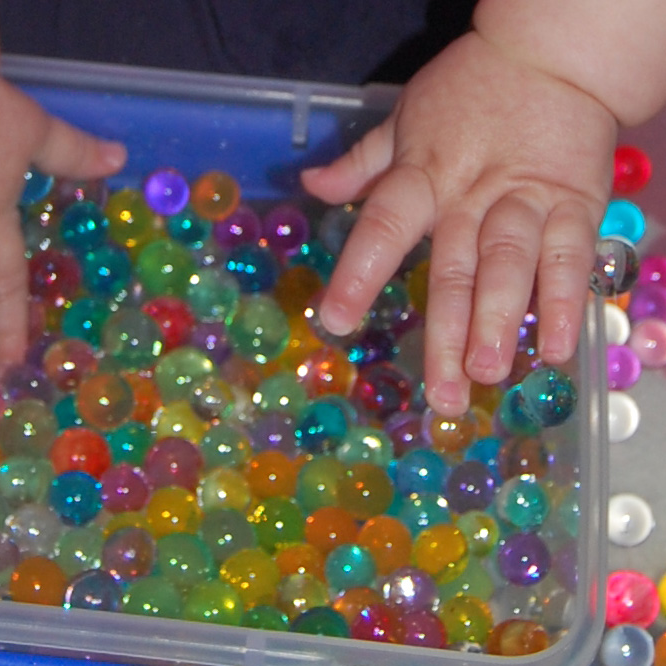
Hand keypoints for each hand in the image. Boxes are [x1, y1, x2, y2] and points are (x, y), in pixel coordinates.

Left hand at [302, 32, 616, 414]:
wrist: (555, 54)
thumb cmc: (469, 91)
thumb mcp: (405, 120)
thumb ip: (361, 163)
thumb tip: (309, 184)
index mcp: (421, 177)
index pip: (382, 228)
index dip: (357, 274)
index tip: (335, 320)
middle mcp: (470, 196)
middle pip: (454, 269)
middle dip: (447, 335)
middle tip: (440, 393)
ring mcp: (525, 203)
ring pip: (510, 267)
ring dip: (499, 323)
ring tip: (488, 374)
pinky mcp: (574, 207)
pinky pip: (569, 259)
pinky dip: (565, 304)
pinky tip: (554, 349)